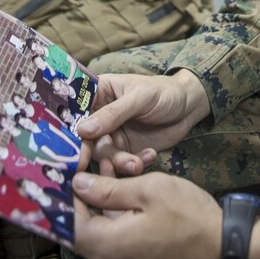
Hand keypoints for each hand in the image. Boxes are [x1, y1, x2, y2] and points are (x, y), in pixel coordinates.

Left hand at [73, 170, 220, 258]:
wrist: (223, 249)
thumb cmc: (186, 217)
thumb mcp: (148, 191)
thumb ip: (109, 188)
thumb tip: (77, 183)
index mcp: (103, 245)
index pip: (68, 216)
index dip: (69, 185)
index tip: (78, 159)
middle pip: (82, 221)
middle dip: (88, 186)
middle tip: (97, 156)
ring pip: (100, 226)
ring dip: (104, 195)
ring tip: (117, 163)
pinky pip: (115, 235)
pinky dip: (117, 210)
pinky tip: (130, 185)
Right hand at [77, 70, 209, 174]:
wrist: (189, 106)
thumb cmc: (163, 92)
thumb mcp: (139, 98)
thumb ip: (113, 114)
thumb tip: (82, 129)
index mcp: (98, 95)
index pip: (76, 113)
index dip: (70, 132)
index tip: (74, 151)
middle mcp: (100, 116)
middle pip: (86, 139)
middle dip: (96, 154)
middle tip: (105, 166)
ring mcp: (112, 135)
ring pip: (104, 155)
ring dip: (119, 162)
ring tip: (136, 164)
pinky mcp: (126, 151)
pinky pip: (122, 164)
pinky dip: (134, 164)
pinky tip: (150, 156)